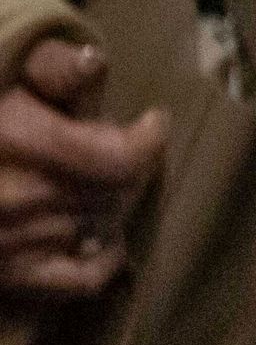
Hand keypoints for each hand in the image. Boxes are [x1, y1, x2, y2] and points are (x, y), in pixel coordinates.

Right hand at [0, 39, 165, 300]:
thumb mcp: (5, 70)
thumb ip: (54, 67)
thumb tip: (94, 65)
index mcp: (15, 140)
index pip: (119, 159)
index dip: (148, 140)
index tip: (152, 121)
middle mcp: (13, 196)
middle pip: (112, 190)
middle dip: (121, 164)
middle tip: (107, 146)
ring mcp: (8, 242)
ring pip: (101, 225)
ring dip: (107, 202)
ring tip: (90, 179)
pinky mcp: (4, 275)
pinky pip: (82, 279)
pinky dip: (105, 260)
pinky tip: (106, 239)